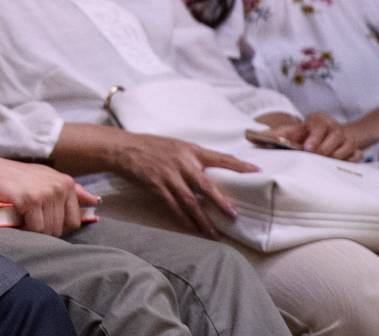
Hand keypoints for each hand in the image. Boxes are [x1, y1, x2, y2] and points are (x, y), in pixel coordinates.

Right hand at [0, 156, 96, 237]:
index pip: (74, 220)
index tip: (43, 219)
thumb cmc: (15, 178)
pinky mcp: (30, 200)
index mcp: (66, 182)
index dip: (57, 225)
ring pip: (49, 230)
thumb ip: (71, 190)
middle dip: (45, 229)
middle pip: (61, 228)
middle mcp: (59, 186)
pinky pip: (35, 228)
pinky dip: (25, 228)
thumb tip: (95, 201)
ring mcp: (46, 192)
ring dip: (33, 230)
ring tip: (22, 216)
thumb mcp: (46, 178)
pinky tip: (17, 218)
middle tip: (29, 218)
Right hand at [113, 132, 257, 238]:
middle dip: (222, 203)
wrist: (122, 147)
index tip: (256, 171)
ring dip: (203, 219)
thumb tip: (211, 172)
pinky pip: (173, 206)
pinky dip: (183, 218)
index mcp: (190, 150)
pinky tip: (191, 228)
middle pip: (207, 186)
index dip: (239, 165)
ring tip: (214, 233)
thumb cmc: (149, 146)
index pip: (220, 157)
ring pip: (191, 201)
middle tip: (234, 216)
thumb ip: (192, 158)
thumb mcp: (175, 146)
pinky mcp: (156, 184)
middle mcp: (182, 162)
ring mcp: (169, 174)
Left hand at [263, 111, 363, 161]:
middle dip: (324, 150)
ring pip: (346, 148)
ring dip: (335, 157)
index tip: (308, 149)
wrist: (332, 133)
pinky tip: (339, 165)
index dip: (314, 137)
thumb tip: (250, 137)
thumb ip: (274, 134)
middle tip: (315, 158)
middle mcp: (334, 127)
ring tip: (324, 162)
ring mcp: (347, 138)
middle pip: (334, 138)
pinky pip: (356, 156)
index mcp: (317, 120)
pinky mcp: (356, 148)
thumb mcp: (291, 130)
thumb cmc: (306, 134)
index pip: (318, 125)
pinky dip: (349, 161)